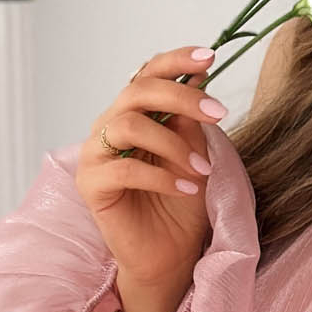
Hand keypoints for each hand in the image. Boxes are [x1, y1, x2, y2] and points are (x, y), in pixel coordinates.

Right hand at [74, 42, 229, 289]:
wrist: (170, 254)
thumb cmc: (181, 204)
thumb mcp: (194, 154)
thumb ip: (190, 120)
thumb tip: (199, 77)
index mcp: (134, 114)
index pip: (147, 74)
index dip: (176, 61)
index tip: (210, 57)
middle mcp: (109, 127)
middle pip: (137, 92)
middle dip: (182, 96)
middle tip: (219, 114)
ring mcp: (96, 155)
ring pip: (128, 125)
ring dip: (173, 144)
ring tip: (201, 170)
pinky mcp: (91, 185)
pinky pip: (124, 168)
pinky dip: (161, 176)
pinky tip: (186, 188)